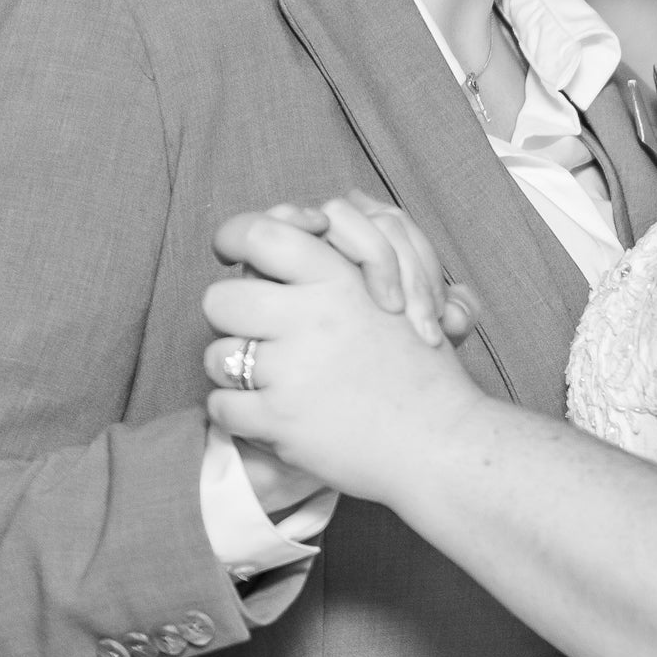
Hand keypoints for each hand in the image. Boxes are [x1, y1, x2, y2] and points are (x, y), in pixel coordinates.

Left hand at [201, 212, 485, 504]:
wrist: (439, 439)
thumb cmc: (419, 368)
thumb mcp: (396, 295)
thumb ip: (344, 262)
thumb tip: (300, 218)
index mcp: (339, 280)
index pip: (260, 234)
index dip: (234, 237)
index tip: (231, 254)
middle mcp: (312, 317)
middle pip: (220, 299)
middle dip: (230, 316)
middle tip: (253, 331)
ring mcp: (293, 369)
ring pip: (216, 356)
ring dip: (234, 370)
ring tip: (267, 380)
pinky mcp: (280, 419)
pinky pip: (221, 407)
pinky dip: (238, 415)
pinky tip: (267, 415)